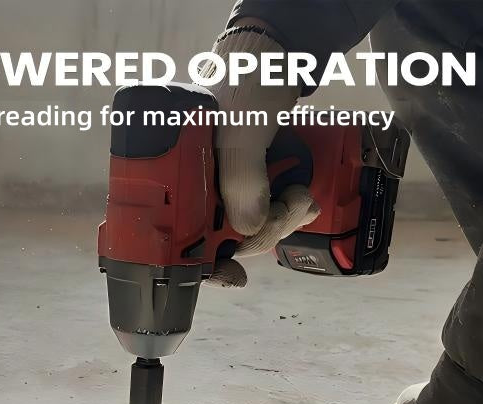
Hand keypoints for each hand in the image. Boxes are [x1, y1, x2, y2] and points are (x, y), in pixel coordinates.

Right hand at [202, 22, 318, 257]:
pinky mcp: (251, 182)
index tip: (234, 275)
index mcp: (180, 181)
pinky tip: (302, 196)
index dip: (207, 265)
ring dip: (283, 220)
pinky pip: (266, 211)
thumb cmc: (246, 81)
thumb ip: (243, 180)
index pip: (183, 241)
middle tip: (292, 203)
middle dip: (264, 232)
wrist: (276, 50)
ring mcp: (225, 187)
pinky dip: (287, 210)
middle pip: (224, 239)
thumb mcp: (241, 132)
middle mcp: (199, 189)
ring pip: (250, 229)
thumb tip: (249, 229)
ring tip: (302, 193)